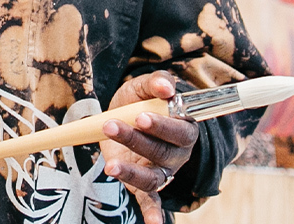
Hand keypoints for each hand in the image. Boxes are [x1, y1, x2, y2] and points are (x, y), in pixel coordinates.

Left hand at [100, 73, 198, 223]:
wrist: (127, 114)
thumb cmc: (141, 100)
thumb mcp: (143, 87)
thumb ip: (156, 83)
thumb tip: (166, 87)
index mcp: (183, 126)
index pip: (179, 129)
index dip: (162, 126)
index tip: (140, 117)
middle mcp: (177, 153)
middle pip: (162, 152)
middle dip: (136, 140)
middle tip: (112, 125)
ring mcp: (162, 171)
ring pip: (152, 176)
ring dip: (131, 172)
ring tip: (110, 164)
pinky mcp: (146, 184)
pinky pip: (151, 201)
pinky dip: (153, 215)